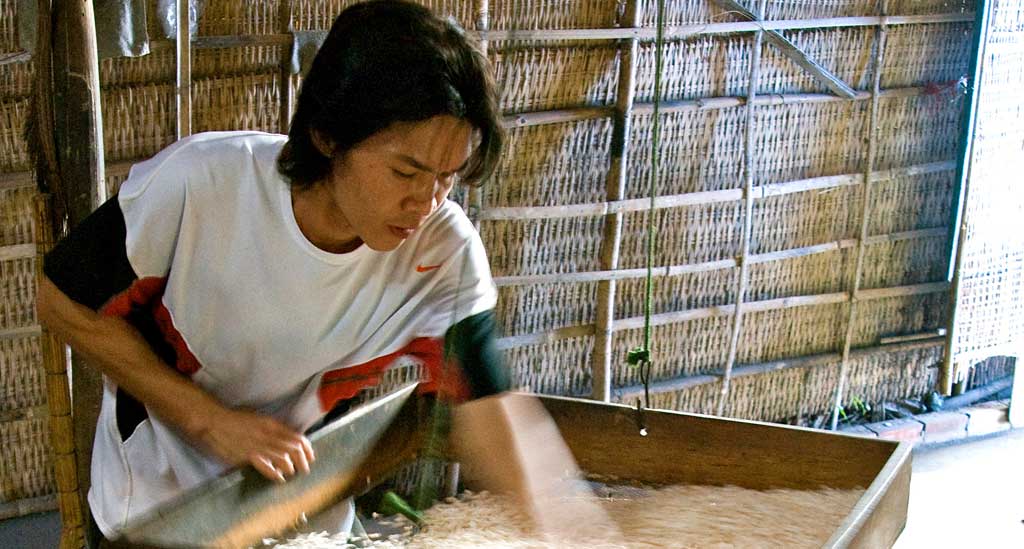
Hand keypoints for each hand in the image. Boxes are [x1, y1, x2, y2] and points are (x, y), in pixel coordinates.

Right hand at [192, 406, 315, 482]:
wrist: (214, 421)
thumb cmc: (235, 419)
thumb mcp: (258, 419)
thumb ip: (273, 429)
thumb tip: (286, 439)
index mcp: (272, 424)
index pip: (297, 438)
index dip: (307, 449)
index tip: (310, 456)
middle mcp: (269, 435)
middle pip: (294, 450)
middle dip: (303, 461)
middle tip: (305, 469)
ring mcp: (259, 445)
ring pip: (284, 459)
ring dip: (291, 468)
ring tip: (291, 473)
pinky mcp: (248, 455)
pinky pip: (267, 467)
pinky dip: (275, 474)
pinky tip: (278, 478)